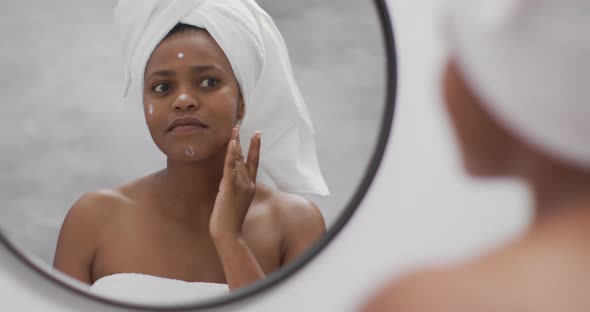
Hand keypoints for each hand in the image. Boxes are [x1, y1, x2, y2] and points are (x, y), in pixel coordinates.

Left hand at [209, 125, 260, 240]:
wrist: (229, 235)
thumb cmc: (230, 223)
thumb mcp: (235, 202)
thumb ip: (234, 190)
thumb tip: (228, 182)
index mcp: (250, 187)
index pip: (254, 163)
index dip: (255, 148)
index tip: (257, 134)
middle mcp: (248, 184)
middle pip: (245, 157)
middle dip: (241, 140)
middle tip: (239, 125)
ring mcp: (240, 185)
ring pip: (238, 160)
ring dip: (235, 143)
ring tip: (233, 129)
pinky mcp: (230, 188)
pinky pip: (231, 167)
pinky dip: (231, 154)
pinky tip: (231, 143)